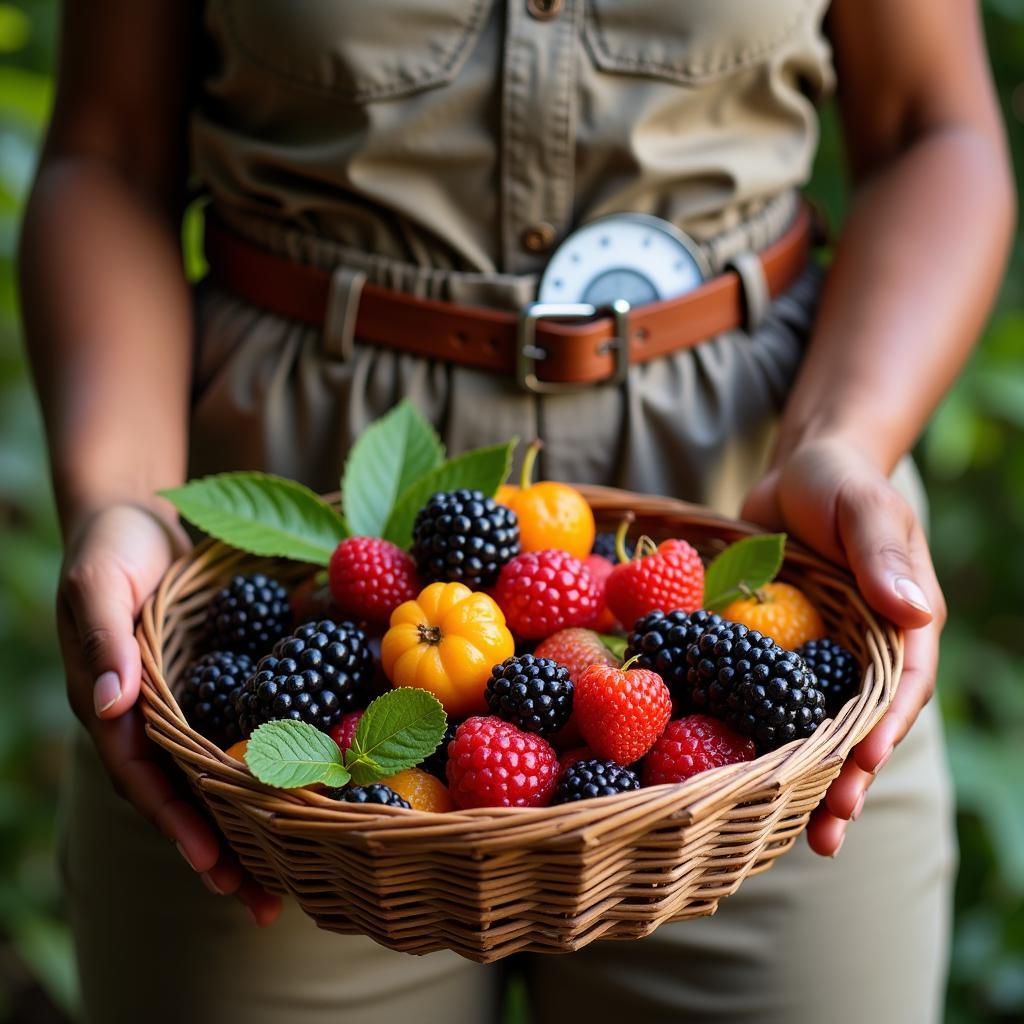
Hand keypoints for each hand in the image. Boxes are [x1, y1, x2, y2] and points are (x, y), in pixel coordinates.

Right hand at [57, 502, 280, 923]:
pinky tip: (314, 789)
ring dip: (252, 823)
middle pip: (186, 797)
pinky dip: (272, 766)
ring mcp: (186, 708)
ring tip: (294, 874)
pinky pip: (244, 734)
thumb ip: (103, 640)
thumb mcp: (98, 584)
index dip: (178, 823)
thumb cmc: (110, 550)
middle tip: (265, 902)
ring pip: (218, 777)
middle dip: (223, 849)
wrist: (137, 520)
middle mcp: (150, 721)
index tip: (214, 864)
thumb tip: (108, 702)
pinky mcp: (219, 688)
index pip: (146, 779)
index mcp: (115, 708)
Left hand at [741, 436, 945, 856]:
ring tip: (794, 834)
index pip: (902, 685)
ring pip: (814, 728)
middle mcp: (864, 652)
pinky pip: (766, 702)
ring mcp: (818, 658)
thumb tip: (914, 610)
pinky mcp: (775, 654)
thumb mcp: (863, 507)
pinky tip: (733, 776)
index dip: (885, 726)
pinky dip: (757, 738)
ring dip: (805, 779)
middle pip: (860, 724)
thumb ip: (881, 552)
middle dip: (848, 778)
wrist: (794, 476)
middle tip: (829, 828)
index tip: (864, 761)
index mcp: (901, 624)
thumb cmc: (839, 483)